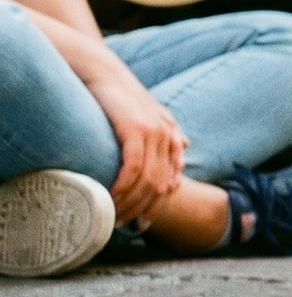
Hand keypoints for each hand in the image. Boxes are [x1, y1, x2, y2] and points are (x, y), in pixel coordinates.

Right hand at [87, 74, 188, 226]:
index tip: (143, 221)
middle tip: (126, 225)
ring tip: (115, 216)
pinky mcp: (137, 130)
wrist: (102, 70)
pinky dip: (124, 186)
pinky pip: (135, 168)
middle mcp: (169, 136)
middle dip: (144, 209)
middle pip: (161, 185)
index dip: (158, 203)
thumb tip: (184, 144)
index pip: (171, 179)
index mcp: (172, 135)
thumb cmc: (119, 94)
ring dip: (131, 202)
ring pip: (149, 180)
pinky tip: (112, 197)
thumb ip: (166, 131)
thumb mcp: (148, 114)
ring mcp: (155, 133)